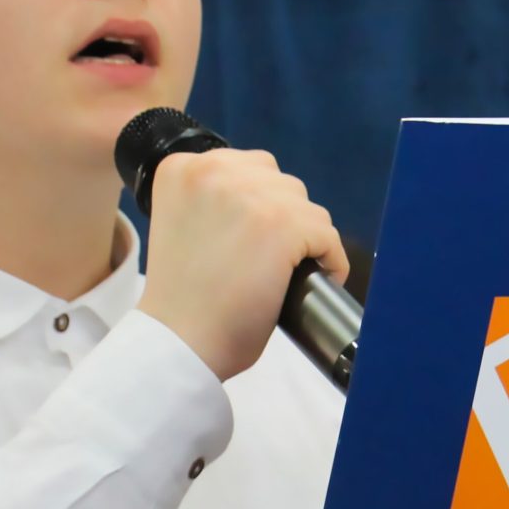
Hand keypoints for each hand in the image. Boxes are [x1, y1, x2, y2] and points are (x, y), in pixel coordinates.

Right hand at [136, 145, 347, 379]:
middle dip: (282, 218)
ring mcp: (251, 195)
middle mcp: (213, 170)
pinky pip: (327, 236)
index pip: (247, 168)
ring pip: (306, 207)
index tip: (255, 238)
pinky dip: (330, 261)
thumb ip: (214, 200)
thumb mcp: (183, 222)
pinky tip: (316, 280)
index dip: (258, 204)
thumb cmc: (179, 297)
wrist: (178, 341)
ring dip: (304, 237)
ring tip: (289, 270)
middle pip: (279, 182)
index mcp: (181, 168)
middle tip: (270, 259)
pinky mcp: (284, 225)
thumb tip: (268, 203)